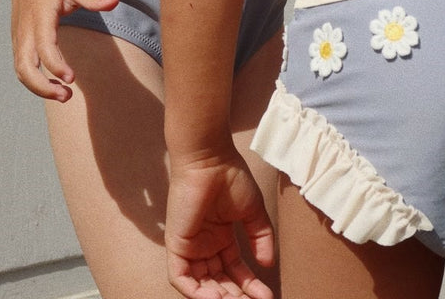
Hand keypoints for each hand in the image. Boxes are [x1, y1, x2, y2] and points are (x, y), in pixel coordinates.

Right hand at [8, 0, 119, 100]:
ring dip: (38, 89)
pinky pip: (23, 68)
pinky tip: (54, 86)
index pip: (44, 46)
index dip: (56, 64)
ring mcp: (19, 40)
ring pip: (21, 72)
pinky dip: (35, 82)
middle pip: (24, 67)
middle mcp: (26, 32)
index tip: (71, 78)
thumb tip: (115, 2)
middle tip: (67, 96)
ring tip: (64, 96)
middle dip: (42, 87)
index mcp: (40, 17)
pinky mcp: (19, 44)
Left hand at [166, 152, 275, 298]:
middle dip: (236, 296)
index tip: (268, 295)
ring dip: (219, 297)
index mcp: (221, 238)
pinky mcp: (176, 245)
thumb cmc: (231, 178)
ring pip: (201, 285)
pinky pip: (182, 278)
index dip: (250, 285)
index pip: (235, 270)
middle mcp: (205, 246)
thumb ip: (260, 237)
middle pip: (220, 282)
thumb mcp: (252, 211)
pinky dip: (196, 292)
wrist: (211, 160)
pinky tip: (216, 297)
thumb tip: (268, 264)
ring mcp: (189, 247)